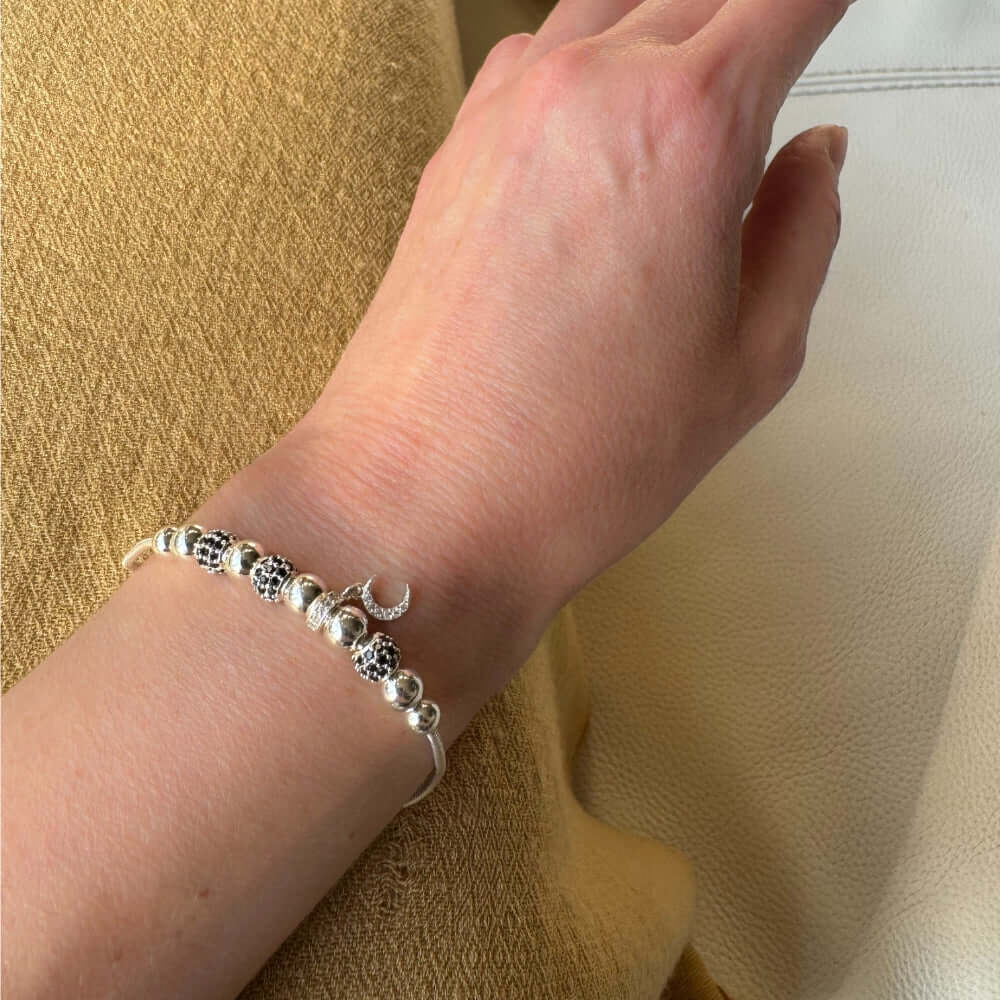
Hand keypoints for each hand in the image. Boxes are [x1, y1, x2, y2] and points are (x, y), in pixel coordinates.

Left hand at [300, 0, 851, 688]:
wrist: (421, 501)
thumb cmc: (569, 457)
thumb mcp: (750, 362)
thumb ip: (803, 233)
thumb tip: (812, 160)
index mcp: (684, 124)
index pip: (787, 0)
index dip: (823, 11)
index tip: (830, 31)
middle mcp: (586, 87)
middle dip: (754, 30)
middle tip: (776, 85)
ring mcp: (504, 109)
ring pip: (616, 8)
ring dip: (673, 37)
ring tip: (698, 119)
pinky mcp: (454, 146)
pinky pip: (541, 56)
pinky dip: (593, 67)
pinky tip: (610, 137)